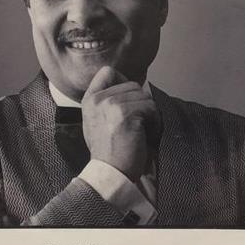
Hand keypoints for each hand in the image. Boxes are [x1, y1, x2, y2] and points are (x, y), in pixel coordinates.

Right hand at [81, 66, 157, 182]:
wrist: (111, 173)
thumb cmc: (109, 151)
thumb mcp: (98, 121)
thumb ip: (108, 101)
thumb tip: (135, 88)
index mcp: (89, 99)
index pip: (107, 72)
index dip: (123, 81)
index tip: (128, 102)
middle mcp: (97, 99)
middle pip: (133, 84)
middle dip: (141, 103)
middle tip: (138, 124)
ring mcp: (110, 104)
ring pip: (144, 96)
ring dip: (150, 114)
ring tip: (142, 131)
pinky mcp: (125, 114)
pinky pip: (151, 108)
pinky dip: (155, 122)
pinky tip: (146, 136)